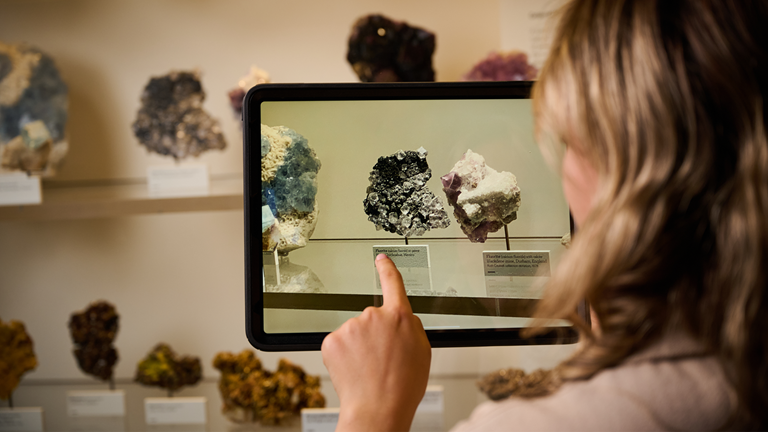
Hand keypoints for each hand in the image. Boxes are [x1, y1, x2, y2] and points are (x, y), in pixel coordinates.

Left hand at [321, 254, 431, 431]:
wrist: (378, 408)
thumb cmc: (402, 387)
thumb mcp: (422, 352)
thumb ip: (411, 327)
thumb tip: (401, 319)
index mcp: (399, 316)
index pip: (392, 283)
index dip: (386, 269)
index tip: (380, 259)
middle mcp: (373, 316)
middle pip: (373, 320)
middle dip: (375, 336)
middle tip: (383, 360)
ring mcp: (351, 326)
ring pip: (355, 334)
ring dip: (359, 348)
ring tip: (370, 369)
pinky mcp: (332, 340)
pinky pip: (339, 344)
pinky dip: (344, 356)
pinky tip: (355, 370)